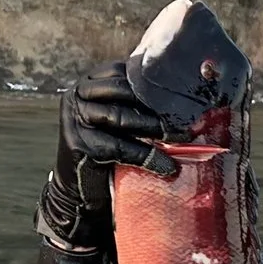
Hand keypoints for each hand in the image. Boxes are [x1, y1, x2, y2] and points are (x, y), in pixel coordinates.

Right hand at [37, 64, 176, 252]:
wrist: (80, 191)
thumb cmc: (107, 150)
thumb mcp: (118, 122)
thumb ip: (136, 105)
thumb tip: (183, 101)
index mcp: (89, 85)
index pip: (123, 72)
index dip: (152, 83)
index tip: (180, 94)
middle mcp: (77, 96)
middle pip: (123, 92)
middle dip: (157, 105)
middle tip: (187, 117)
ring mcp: (75, 120)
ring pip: (121, 117)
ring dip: (156, 128)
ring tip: (182, 138)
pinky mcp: (79, 145)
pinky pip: (120, 148)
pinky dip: (147, 157)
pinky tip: (167, 166)